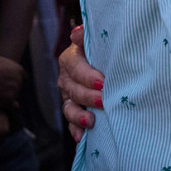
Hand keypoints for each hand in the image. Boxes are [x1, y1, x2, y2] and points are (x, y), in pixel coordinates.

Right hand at [0, 50, 24, 107]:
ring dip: (7, 99)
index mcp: (19, 70)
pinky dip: (7, 107)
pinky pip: (12, 106)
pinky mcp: (9, 100)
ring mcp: (15, 90)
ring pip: (13, 97)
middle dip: (10, 90)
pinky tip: (0, 106)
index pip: (22, 78)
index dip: (14, 82)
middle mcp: (20, 80)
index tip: (7, 85)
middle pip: (17, 88)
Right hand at [58, 26, 104, 141]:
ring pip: (69, 107)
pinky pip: (71, 122)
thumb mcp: (96, 39)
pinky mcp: (74, 109)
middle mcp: (66, 78)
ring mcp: (68, 95)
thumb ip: (87, 36)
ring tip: (90, 121)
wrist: (104, 59)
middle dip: (88, 97)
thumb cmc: (102, 47)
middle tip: (104, 101)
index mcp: (70, 59)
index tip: (103, 83)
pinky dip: (76, 130)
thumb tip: (77, 33)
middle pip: (73, 89)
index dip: (88, 76)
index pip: (76, 68)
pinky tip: (82, 138)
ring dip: (78, 116)